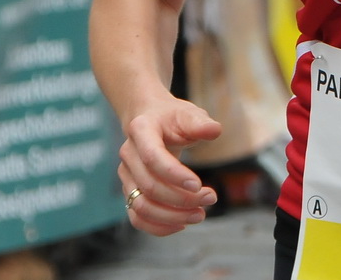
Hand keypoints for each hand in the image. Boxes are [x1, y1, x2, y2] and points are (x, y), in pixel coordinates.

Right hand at [117, 94, 221, 234]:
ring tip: (200, 214)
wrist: (150, 118)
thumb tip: (215, 131)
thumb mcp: (188, 114)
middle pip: (149, 186)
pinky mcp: (129, 191)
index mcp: (141, 130)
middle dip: (181, 199)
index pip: (152, 157)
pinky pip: (137, 217)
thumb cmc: (171, 117)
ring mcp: (126, 175)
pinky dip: (158, 227)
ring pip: (141, 206)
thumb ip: (200, 123)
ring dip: (171, 216)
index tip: (199, 185)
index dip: (175, 174)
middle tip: (210, 198)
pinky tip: (181, 224)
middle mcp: (128, 154)